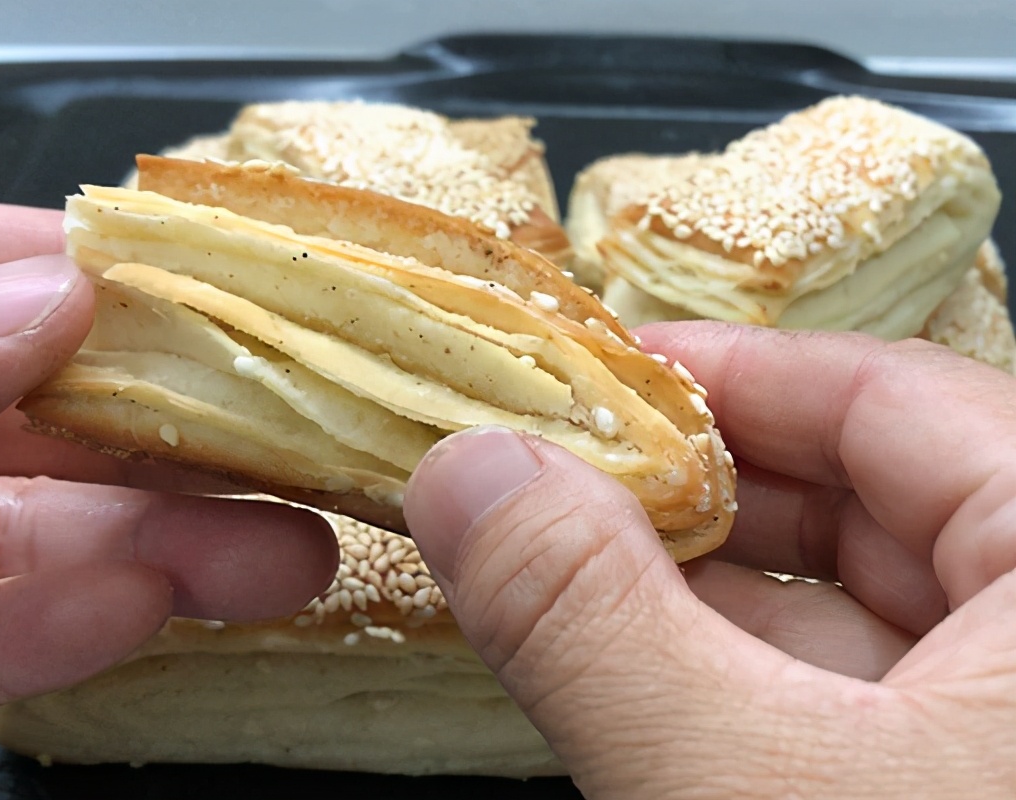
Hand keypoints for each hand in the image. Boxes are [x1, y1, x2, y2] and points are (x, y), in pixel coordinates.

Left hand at [0, 193, 336, 797]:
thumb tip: (45, 299)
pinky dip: (42, 637)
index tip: (258, 306)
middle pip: (39, 424)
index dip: (126, 288)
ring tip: (277, 555)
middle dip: (179, 442)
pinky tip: (132, 613)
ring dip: (151, 549)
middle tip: (307, 455)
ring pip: (18, 546)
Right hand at [404, 323, 1015, 797]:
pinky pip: (877, 706)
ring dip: (707, 598)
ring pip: (866, 612)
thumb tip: (466, 475)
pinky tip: (648, 684)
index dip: (720, 375)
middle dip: (695, 493)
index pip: (894, 394)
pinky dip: (753, 687)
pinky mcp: (981, 786)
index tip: (591, 378)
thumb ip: (590, 620)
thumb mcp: (740, 782)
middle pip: (876, 495)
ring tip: (571, 579)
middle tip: (557, 487)